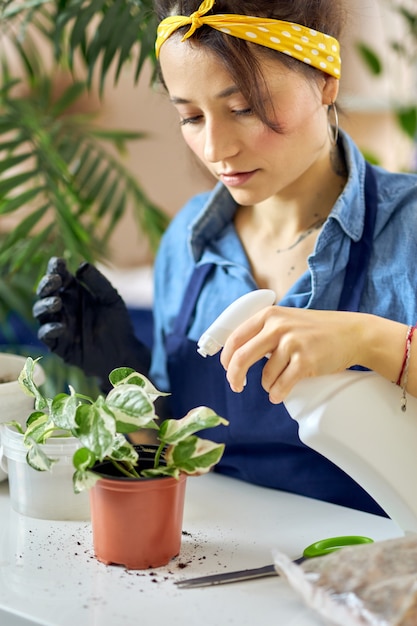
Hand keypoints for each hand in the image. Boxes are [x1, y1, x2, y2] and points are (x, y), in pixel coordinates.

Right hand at [33, 257, 150, 386]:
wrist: (123, 352)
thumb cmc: (118, 323)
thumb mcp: (111, 299)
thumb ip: (97, 282)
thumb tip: (81, 266)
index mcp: (74, 293)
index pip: (60, 277)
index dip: (55, 268)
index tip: (58, 262)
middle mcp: (63, 307)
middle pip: (45, 293)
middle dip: (46, 285)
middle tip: (55, 280)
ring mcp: (59, 324)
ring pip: (40, 312)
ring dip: (44, 305)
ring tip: (56, 302)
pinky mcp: (58, 344)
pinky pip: (46, 335)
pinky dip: (49, 329)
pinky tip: (60, 325)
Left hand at [220, 306, 371, 403]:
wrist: (353, 334)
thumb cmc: (317, 330)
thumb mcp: (288, 320)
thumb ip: (265, 330)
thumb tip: (237, 352)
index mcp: (269, 315)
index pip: (236, 338)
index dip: (226, 358)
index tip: (226, 369)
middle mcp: (278, 327)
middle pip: (242, 357)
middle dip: (235, 376)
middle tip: (237, 386)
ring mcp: (292, 343)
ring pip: (265, 375)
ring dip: (267, 386)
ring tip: (276, 385)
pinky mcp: (306, 361)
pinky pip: (281, 385)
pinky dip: (277, 393)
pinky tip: (278, 395)